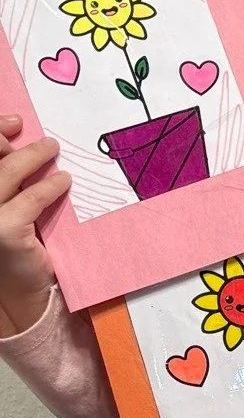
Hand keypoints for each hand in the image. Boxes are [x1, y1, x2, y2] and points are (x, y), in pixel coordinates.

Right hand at [0, 113, 69, 334]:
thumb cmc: (15, 251)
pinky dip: (49, 187)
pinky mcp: (4, 231)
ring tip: (54, 150)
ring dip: (34, 158)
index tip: (14, 123)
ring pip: (7, 173)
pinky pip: (31, 199)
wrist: (21, 294)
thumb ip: (10, 185)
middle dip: (14, 143)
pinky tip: (64, 181)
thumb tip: (22, 149)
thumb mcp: (10, 210)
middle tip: (45, 140)